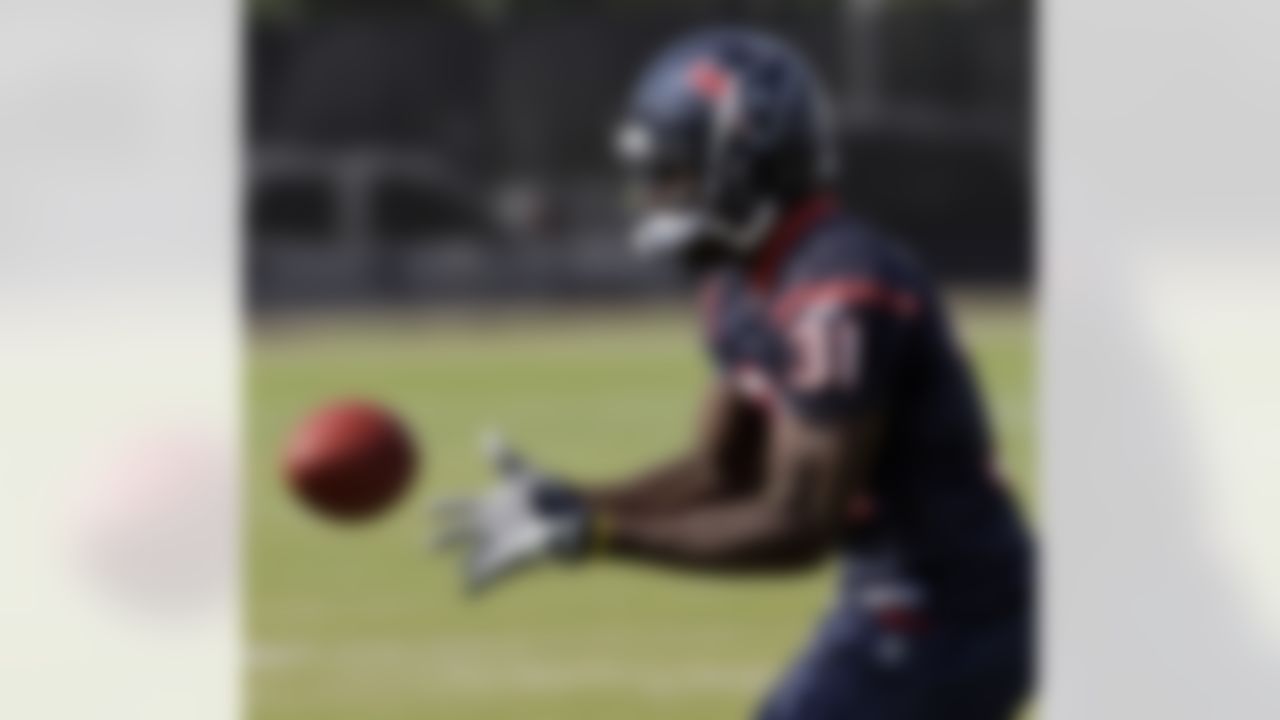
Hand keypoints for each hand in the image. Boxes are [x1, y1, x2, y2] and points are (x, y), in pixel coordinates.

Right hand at [431, 431, 590, 595]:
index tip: (427, 509)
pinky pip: (494, 573)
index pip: (461, 505)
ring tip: (459, 583)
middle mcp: (494, 527)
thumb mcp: (524, 474)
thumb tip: (487, 434)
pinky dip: (482, 582)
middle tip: (427, 545)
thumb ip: (504, 458)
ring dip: (468, 569)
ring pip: (478, 559)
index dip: (444, 507)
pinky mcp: (517, 559)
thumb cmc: (554, 494)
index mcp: (493, 505)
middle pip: (463, 534)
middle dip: (445, 539)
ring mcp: (504, 544)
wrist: (578, 513)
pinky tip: (469, 594)